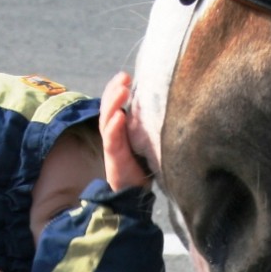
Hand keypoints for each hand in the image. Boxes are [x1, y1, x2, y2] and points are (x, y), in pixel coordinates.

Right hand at [99, 72, 153, 193]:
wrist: (135, 196)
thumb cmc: (143, 168)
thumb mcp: (146, 142)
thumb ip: (147, 125)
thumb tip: (164, 104)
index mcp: (120, 130)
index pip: (114, 105)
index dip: (116, 89)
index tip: (126, 76)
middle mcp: (113, 135)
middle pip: (108, 108)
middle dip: (113, 90)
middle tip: (123, 77)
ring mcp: (112, 146)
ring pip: (107, 120)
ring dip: (113, 103)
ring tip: (122, 89)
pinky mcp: (114, 159)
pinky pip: (111, 140)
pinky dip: (114, 127)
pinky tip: (120, 115)